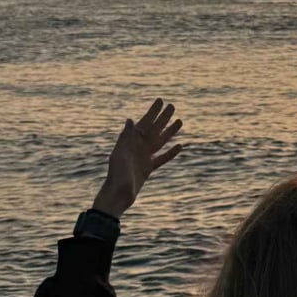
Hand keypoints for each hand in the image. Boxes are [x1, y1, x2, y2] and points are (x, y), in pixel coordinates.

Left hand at [93, 99, 183, 217]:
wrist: (118, 195)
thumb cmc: (117, 175)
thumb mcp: (120, 155)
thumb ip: (126, 138)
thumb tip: (131, 120)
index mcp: (131, 142)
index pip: (145, 122)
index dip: (153, 111)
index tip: (161, 100)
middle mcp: (138, 147)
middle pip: (154, 129)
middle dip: (163, 118)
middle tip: (173, 106)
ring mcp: (144, 157)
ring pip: (160, 141)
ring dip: (170, 132)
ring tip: (180, 122)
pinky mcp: (148, 168)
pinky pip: (162, 158)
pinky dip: (171, 152)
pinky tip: (179, 146)